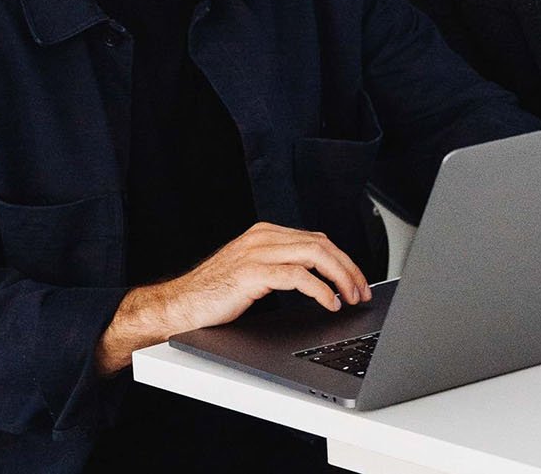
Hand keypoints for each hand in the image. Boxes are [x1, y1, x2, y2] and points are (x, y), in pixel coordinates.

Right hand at [95, 222, 371, 373]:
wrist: (178, 306)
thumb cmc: (213, 295)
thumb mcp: (252, 275)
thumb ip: (280, 268)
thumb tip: (319, 281)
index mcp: (265, 234)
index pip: (316, 239)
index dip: (342, 259)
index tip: (357, 280)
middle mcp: (263, 237)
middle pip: (321, 243)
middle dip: (348, 268)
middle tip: (362, 291)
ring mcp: (257, 253)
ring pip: (314, 255)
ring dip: (340, 277)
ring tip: (350, 297)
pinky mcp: (252, 273)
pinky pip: (298, 276)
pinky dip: (320, 289)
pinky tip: (329, 303)